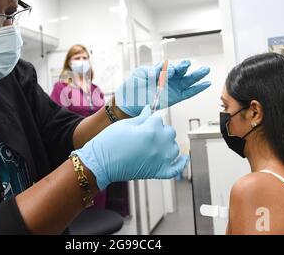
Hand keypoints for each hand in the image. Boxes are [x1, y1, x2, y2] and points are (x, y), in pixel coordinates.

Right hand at [73, 106, 187, 189]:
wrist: (100, 164)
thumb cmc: (108, 143)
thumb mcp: (124, 125)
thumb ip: (141, 118)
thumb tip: (150, 110)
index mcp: (151, 131)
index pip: (159, 119)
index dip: (150, 120)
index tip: (144, 122)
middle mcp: (159, 145)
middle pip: (169, 132)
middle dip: (160, 130)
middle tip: (147, 133)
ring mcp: (160, 160)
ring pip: (174, 147)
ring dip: (168, 144)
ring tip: (156, 144)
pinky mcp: (158, 172)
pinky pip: (176, 169)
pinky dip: (181, 163)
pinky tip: (184, 157)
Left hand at [115, 60, 210, 116]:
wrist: (128, 102)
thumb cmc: (132, 86)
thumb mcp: (140, 74)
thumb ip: (152, 70)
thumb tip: (162, 71)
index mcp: (160, 71)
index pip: (168, 67)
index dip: (169, 68)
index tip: (168, 71)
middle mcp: (168, 79)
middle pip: (180, 71)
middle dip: (185, 66)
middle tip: (188, 63)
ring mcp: (173, 88)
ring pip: (187, 80)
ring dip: (196, 75)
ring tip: (205, 70)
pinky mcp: (175, 98)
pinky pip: (189, 93)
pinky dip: (198, 88)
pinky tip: (206, 83)